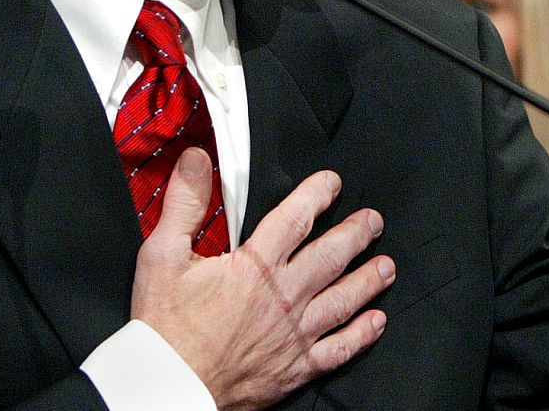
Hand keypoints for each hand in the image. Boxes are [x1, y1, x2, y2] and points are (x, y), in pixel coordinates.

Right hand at [131, 149, 394, 410]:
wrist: (167, 385)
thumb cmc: (165, 328)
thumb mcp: (162, 255)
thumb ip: (185, 204)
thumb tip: (197, 162)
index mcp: (255, 266)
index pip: (296, 218)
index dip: (317, 194)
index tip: (332, 183)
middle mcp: (283, 296)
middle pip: (331, 255)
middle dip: (357, 234)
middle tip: (373, 222)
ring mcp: (294, 333)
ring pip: (344, 299)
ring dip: (369, 279)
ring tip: (386, 266)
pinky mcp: (296, 367)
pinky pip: (340, 349)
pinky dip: (362, 334)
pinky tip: (375, 322)